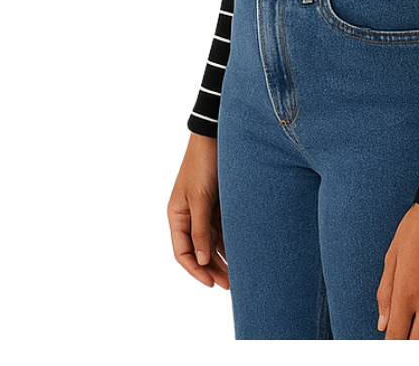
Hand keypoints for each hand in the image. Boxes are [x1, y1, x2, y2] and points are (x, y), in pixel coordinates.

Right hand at [167, 133, 228, 289]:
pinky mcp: (218, 202)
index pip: (182, 252)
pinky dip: (230, 241)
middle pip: (199, 250)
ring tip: (239, 274)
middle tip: (230, 284)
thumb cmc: (202, 163)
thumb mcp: (200, 198)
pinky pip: (222, 228)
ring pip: (212, 242)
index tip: (211, 283)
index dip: (195, 270)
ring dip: (222, 257)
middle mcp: (188, 215)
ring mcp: (203, 209)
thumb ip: (200, 229)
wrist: (216, 134)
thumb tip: (201, 260)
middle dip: (212, 268)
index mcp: (176, 214)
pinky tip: (242, 252)